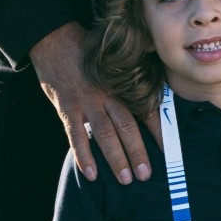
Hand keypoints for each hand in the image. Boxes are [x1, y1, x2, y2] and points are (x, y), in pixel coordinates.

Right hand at [29, 20, 151, 184]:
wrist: (53, 40)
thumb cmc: (85, 51)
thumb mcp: (110, 58)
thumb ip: (127, 75)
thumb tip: (151, 78)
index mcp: (119, 84)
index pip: (142, 109)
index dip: (156, 129)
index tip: (166, 148)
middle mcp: (105, 95)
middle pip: (126, 127)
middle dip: (137, 153)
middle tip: (147, 174)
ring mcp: (85, 103)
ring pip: (104, 136)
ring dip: (116, 159)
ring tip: (126, 179)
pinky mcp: (66, 110)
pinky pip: (76, 137)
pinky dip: (83, 156)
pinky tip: (91, 174)